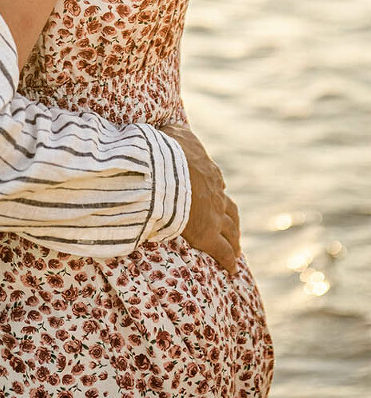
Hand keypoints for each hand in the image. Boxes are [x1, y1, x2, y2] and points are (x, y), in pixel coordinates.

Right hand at [163, 120, 240, 274]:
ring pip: (231, 229)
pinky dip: (228, 260)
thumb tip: (170, 126)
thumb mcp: (169, 133)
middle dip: (230, 216)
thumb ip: (173, 132)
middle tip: (230, 225)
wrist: (161, 171)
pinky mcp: (207, 235)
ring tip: (236, 248)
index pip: (214, 182)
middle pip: (229, 207)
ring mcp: (214, 215)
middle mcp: (216, 192)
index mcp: (207, 169)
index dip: (211, 190)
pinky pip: (222, 252)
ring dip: (234, 238)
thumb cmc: (161, 150)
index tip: (207, 195)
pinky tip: (231, 270)